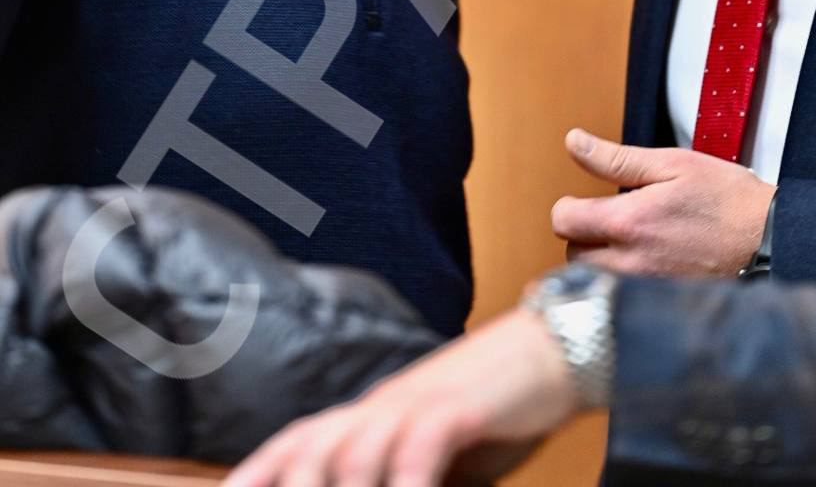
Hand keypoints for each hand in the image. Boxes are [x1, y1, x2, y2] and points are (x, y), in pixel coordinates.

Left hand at [224, 307, 580, 486]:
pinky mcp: (460, 407)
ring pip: (356, 452)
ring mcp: (419, 402)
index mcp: (373, 411)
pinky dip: (409, 482)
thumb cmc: (495, 408)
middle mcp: (385, 404)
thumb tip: (387, 485)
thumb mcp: (435, 450)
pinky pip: (421, 446)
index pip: (300, 439)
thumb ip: (402, 474)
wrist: (552, 346)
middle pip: (314, 445)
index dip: (258, 469)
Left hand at [552, 129, 774, 276]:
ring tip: (629, 245)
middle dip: (584, 236)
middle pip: (573, 255)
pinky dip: (622, 285)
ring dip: (600, 263)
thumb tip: (573, 141)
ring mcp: (646, 290)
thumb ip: (615, 158)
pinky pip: (621, 298)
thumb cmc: (725, 198)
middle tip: (612, 223)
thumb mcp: (671, 164)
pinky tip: (646, 268)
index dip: (570, 207)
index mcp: (629, 222)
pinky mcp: (661, 306)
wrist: (772, 242)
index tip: (587, 203)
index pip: (563, 220)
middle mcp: (631, 263)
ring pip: (594, 281)